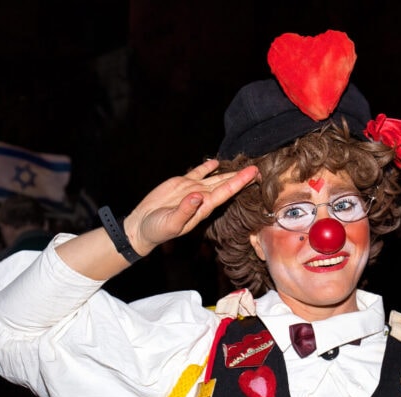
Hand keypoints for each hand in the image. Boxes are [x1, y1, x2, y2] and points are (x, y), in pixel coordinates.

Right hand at [125, 159, 258, 255]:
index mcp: (203, 207)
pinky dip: (207, 167)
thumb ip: (185, 210)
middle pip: (226, 184)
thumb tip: (197, 195)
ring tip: (243, 164)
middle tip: (257, 168)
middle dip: (241, 177)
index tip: (253, 174)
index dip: (240, 183)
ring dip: (228, 172)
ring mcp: (192, 189)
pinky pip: (198, 173)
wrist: (143, 227)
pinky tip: (215, 162)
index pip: (226, 192)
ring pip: (215, 178)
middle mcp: (202, 197)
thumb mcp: (171, 223)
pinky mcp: (181, 184)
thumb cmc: (158, 230)